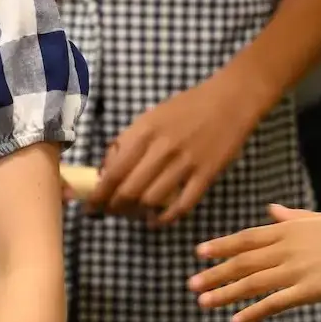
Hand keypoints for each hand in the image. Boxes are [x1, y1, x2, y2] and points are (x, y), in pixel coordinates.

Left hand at [92, 70, 267, 224]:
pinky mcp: (206, 174)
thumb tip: (105, 171)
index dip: (98, 196)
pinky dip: (165, 218)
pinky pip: (182, 205)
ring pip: (152, 200)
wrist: (230, 100)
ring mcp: (186, 162)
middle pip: (129, 191)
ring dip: (137, 214)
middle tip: (110, 214)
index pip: (113, 172)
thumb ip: (128, 142)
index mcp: (144, 131)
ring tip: (133, 216)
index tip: (90, 207)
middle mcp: (162, 148)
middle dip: (114, 208)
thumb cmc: (187, 107)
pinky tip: (156, 221)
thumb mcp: (151, 116)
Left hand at [189, 206, 320, 321]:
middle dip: (215, 273)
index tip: (198, 252)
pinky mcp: (311, 290)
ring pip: (253, 283)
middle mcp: (288, 247)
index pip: (246, 238)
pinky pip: (276, 303)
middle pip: (243, 262)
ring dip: (225, 293)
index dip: (221, 246)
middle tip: (190, 283)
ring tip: (203, 302)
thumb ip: (294, 217)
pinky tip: (237, 320)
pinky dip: (254, 312)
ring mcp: (298, 269)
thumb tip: (272, 209)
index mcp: (290, 228)